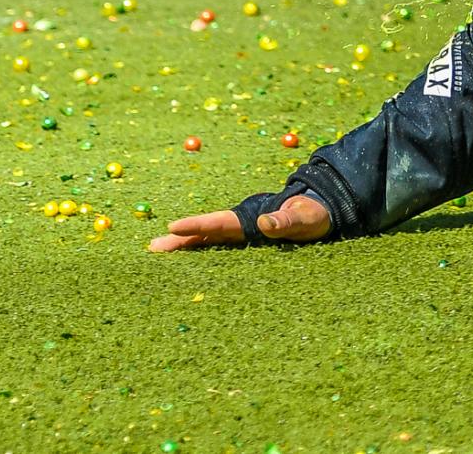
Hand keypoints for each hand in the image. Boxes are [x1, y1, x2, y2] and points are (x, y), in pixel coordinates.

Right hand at [148, 193, 331, 251]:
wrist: (321, 212)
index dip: (196, 226)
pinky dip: (200, 250)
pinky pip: (219, 247)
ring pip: (209, 240)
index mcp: (251, 219)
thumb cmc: (314, 215)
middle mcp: (242, 225)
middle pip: (206, 233)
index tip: (172, 227)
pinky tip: (186, 260)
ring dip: (186, 244)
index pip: (219, 223)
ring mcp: (243, 234)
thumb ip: (286, 221)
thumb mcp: (305, 219)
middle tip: (152, 246)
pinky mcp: (248, 242)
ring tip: (158, 251)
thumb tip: (264, 221)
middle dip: (180, 238)